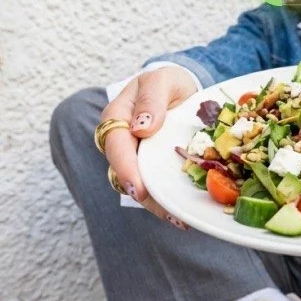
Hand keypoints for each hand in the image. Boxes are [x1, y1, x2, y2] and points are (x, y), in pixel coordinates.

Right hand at [100, 66, 197, 229]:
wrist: (182, 88)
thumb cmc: (168, 82)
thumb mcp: (161, 81)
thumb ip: (151, 100)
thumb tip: (141, 128)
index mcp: (116, 119)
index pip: (116, 146)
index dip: (126, 168)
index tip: (139, 188)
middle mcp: (123, 142)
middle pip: (125, 174)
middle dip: (144, 195)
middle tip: (166, 211)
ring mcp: (138, 157)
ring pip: (140, 186)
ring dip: (157, 205)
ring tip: (179, 219)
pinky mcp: (153, 168)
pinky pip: (157, 187)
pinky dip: (168, 202)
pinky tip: (184, 216)